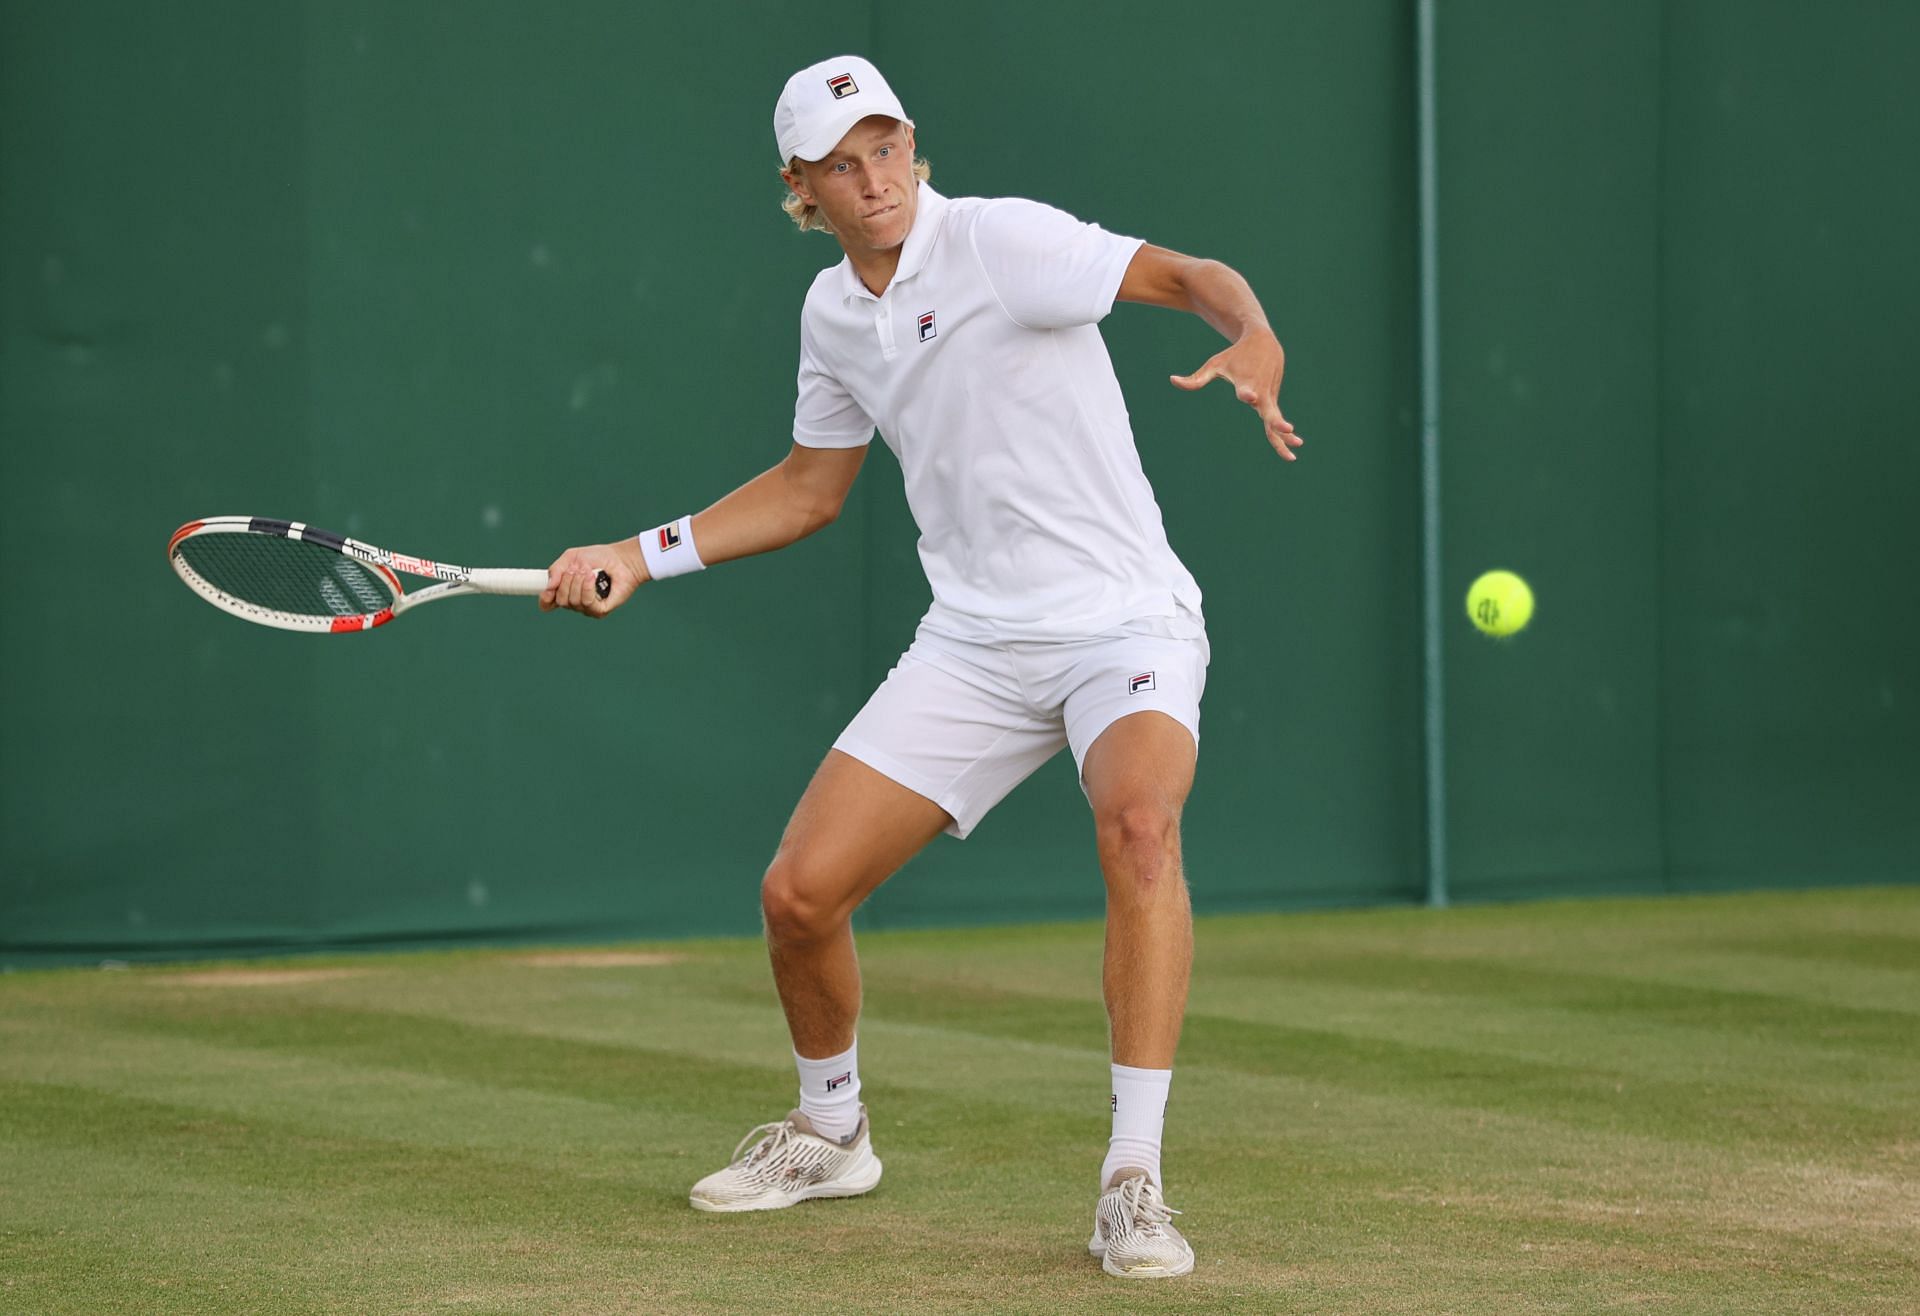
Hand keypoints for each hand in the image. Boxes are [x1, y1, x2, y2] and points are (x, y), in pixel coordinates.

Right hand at [540, 538, 645, 617]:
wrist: (621, 559)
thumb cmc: (598, 558)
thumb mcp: (571, 558)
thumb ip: (556, 570)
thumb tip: (548, 587)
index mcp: (566, 590)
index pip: (548, 604)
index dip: (545, 599)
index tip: (547, 590)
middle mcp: (575, 602)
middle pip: (560, 601)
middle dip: (566, 583)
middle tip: (577, 570)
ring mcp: (588, 608)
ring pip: (573, 602)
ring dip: (578, 583)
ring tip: (588, 571)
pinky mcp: (600, 610)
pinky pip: (587, 604)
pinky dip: (588, 589)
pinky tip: (592, 578)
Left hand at [1170, 328, 1302, 459]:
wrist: (1264, 342)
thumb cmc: (1235, 355)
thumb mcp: (1214, 364)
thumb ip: (1195, 379)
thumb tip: (1172, 380)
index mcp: (1246, 383)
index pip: (1247, 391)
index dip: (1247, 394)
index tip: (1249, 396)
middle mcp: (1260, 391)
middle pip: (1269, 409)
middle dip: (1276, 419)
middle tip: (1286, 427)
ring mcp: (1268, 398)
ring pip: (1276, 419)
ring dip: (1285, 433)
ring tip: (1297, 444)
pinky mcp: (1272, 401)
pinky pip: (1277, 420)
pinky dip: (1285, 433)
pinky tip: (1294, 445)